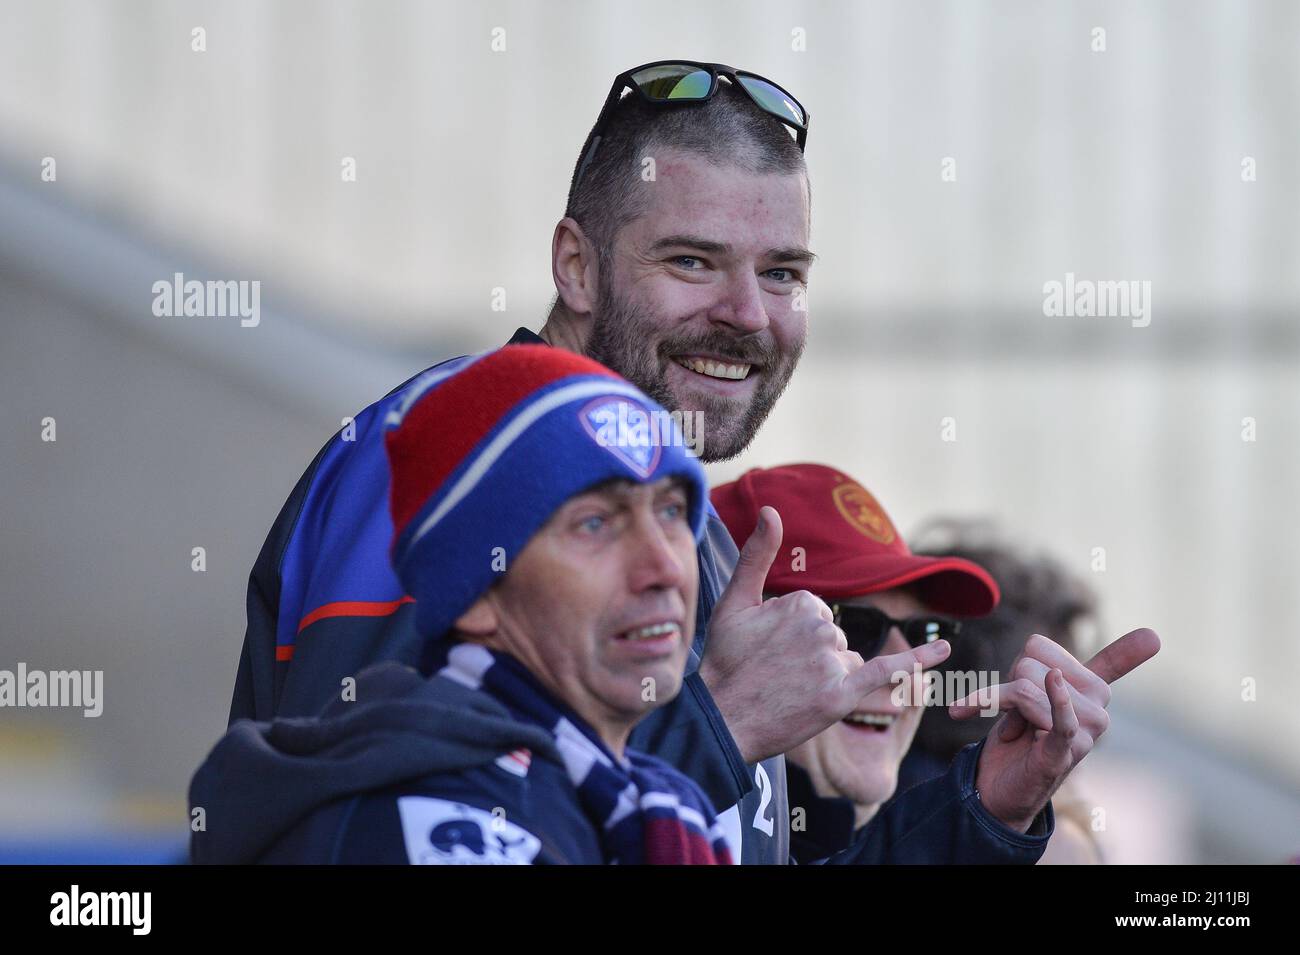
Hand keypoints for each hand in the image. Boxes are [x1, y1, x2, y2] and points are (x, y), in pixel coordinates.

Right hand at [699, 506, 951, 763]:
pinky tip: (945, 649)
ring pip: (849, 661)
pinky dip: (919, 660)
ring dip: (828, 676)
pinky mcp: (842, 696)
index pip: (817, 615)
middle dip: (812, 657)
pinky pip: (890, 672)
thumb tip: (772, 510)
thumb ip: (757, 555)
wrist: (721, 718)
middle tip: (775, 674)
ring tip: (788, 691)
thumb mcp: (734, 603)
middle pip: (835, 639)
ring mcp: (833, 663)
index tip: (768, 650)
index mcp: (801, 602)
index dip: (793, 636)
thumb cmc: (725, 661)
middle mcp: (821, 628)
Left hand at [949, 628, 1160, 831]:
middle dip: (1008, 688)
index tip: (1025, 687)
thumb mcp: (1038, 694)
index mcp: (1093, 687)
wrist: (999, 787)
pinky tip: (1054, 681)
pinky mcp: (1067, 752)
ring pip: (1025, 688)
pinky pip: (1062, 719)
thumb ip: (1057, 667)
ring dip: (1003, 709)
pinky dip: (1056, 699)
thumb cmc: (1019, 736)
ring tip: (1016, 731)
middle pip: (1026, 665)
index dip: (1015, 665)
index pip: (1039, 647)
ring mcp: (1085, 731)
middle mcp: (1097, 706)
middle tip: (1017, 717)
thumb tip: (1152, 636)